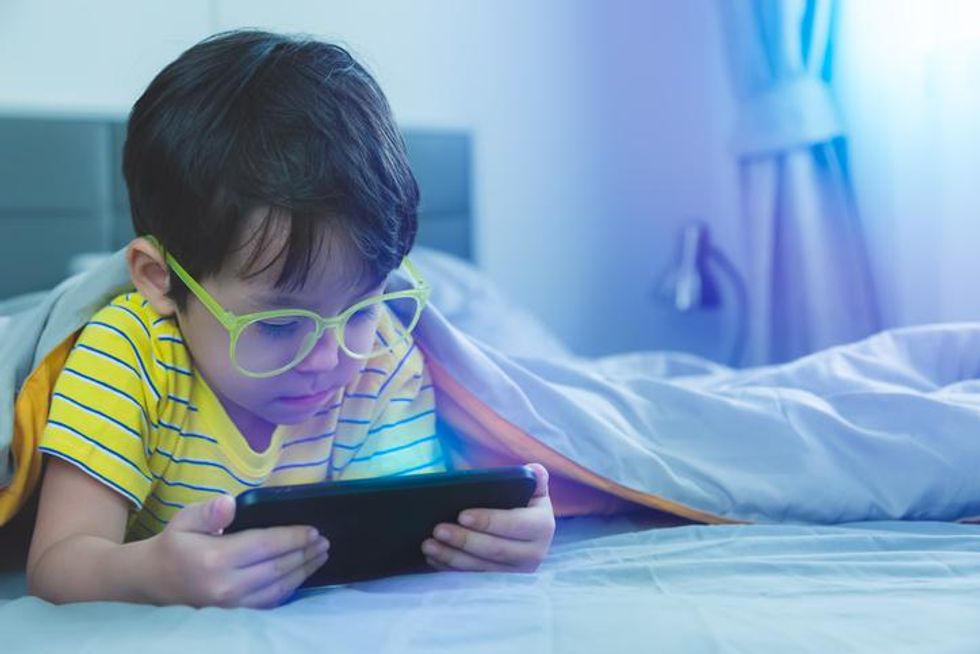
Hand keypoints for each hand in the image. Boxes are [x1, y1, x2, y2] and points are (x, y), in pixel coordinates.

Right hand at [148, 495, 329, 607]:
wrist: (151, 581)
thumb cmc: (173, 545)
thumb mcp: (185, 519)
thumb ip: (209, 512)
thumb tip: (229, 502)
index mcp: (216, 559)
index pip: (265, 546)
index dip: (292, 538)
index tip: (313, 530)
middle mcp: (226, 585)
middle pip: (277, 568)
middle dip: (304, 554)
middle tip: (325, 542)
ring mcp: (231, 604)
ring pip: (278, 589)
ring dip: (303, 572)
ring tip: (320, 556)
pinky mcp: (233, 613)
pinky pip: (268, 602)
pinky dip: (289, 589)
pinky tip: (301, 576)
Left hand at [422, 463, 555, 572]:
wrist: (527, 528)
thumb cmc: (523, 502)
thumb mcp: (532, 488)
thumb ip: (533, 478)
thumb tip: (534, 470)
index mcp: (542, 526)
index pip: (515, 525)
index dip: (489, 521)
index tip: (462, 515)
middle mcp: (535, 553)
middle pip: (495, 550)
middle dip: (464, 540)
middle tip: (438, 530)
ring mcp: (517, 572)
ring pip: (481, 567)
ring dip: (452, 557)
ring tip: (428, 544)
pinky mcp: (500, 583)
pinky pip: (472, 578)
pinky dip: (450, 568)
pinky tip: (433, 558)